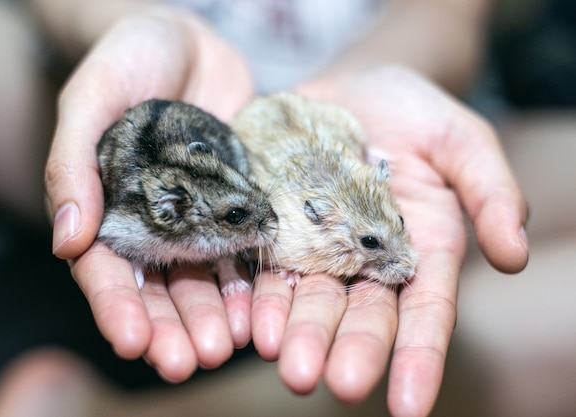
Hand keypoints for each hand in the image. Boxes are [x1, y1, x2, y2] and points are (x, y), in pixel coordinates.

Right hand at [45, 11, 254, 380]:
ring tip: (230, 345)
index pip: (105, 271)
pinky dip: (254, 279)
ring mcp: (200, 216)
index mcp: (108, 209)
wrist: (189, 41)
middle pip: (160, 288)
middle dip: (174, 327)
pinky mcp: (240, 204)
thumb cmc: (128, 60)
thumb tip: (67, 241)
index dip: (116, 309)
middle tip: (189, 361)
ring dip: (216, 315)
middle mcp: (154, 223)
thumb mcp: (90, 98)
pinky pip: (247, 247)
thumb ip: (72, 163)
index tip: (133, 342)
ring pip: (206, 278)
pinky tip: (264, 306)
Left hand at [251, 66, 528, 415]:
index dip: (419, 357)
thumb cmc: (413, 110)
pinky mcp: (275, 226)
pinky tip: (249, 322)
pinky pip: (266, 267)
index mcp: (420, 249)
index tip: (410, 407)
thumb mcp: (461, 141)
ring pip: (308, 298)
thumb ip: (491, 192)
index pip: (425, 310)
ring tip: (283, 359)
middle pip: (360, 313)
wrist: (349, 86)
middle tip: (333, 383)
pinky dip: (258, 296)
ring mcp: (317, 246)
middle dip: (348, 350)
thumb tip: (514, 256)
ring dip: (297, 333)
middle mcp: (367, 260)